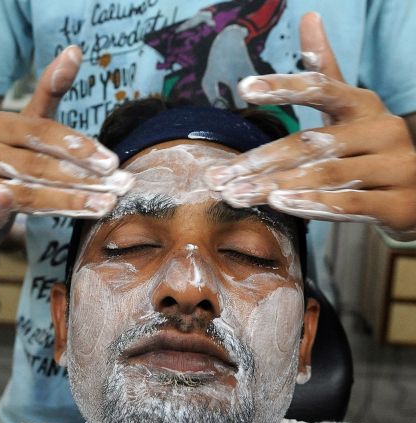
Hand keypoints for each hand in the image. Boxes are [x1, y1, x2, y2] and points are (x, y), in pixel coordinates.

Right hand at [0, 46, 133, 248]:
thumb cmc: (6, 163)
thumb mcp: (26, 130)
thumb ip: (48, 95)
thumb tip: (75, 51)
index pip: (43, 132)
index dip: (79, 147)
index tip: (112, 162)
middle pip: (39, 163)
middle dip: (83, 177)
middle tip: (118, 186)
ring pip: (26, 191)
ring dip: (67, 200)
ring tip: (103, 206)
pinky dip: (0, 206)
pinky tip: (9, 200)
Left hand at [205, 13, 415, 240]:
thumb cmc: (370, 148)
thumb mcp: (350, 110)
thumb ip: (326, 72)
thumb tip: (309, 16)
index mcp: (364, 105)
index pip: (322, 88)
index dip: (284, 86)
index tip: (244, 88)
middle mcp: (382, 130)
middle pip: (312, 144)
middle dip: (262, 162)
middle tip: (222, 177)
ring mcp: (395, 166)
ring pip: (327, 176)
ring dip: (278, 187)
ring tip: (238, 196)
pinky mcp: (397, 202)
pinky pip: (351, 204)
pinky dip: (315, 206)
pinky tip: (282, 206)